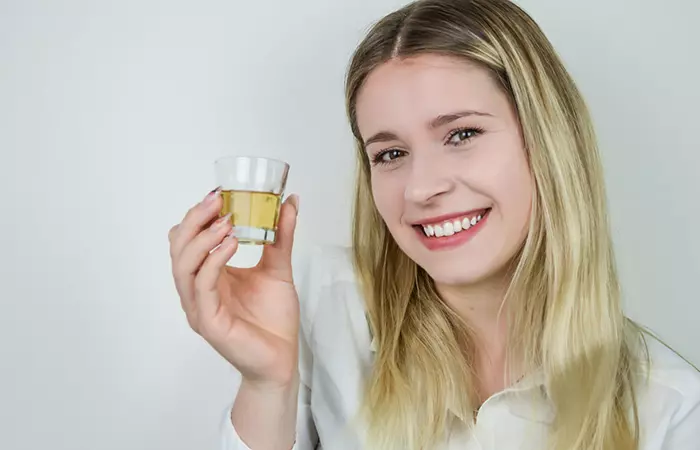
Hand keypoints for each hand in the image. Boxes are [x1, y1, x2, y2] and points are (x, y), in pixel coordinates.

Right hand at [169, 188, 300, 386]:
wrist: (283, 358)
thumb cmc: (274, 319)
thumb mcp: (277, 268)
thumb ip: (280, 236)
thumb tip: (289, 202)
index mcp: (208, 276)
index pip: (188, 239)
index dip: (198, 215)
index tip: (219, 193)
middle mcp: (197, 290)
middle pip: (178, 247)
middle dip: (195, 219)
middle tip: (218, 200)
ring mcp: (199, 306)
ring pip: (183, 265)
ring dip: (202, 239)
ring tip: (226, 221)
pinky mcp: (208, 321)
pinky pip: (202, 286)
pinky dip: (213, 262)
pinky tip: (230, 245)